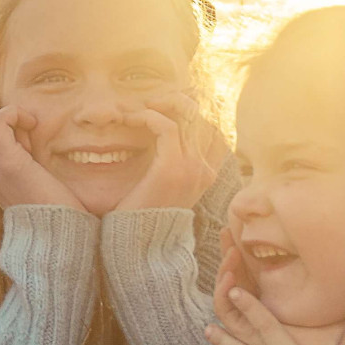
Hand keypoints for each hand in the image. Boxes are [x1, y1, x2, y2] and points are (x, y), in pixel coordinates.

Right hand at [0, 81, 83, 210]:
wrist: (55, 232)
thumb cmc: (51, 208)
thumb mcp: (26, 183)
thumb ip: (15, 163)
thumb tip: (24, 140)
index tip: (24, 139)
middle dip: (0, 116)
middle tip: (26, 136)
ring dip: (8, 117)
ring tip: (28, 136)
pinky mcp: (6, 161)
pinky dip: (15, 113)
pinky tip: (32, 125)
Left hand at [116, 92, 222, 211]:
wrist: (139, 245)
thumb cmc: (145, 215)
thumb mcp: (164, 187)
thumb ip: (171, 164)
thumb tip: (163, 138)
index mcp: (206, 173)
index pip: (214, 128)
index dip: (195, 110)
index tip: (166, 104)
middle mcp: (205, 168)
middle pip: (203, 116)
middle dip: (177, 101)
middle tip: (150, 100)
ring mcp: (192, 168)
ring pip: (187, 116)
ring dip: (160, 103)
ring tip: (137, 106)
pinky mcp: (171, 168)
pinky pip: (165, 126)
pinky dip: (147, 116)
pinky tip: (130, 119)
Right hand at [214, 229, 344, 344]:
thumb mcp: (337, 315)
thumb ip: (336, 297)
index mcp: (275, 307)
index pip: (255, 274)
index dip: (247, 252)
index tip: (241, 229)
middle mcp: (258, 316)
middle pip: (235, 280)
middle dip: (228, 255)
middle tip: (227, 231)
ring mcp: (249, 326)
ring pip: (227, 295)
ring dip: (225, 272)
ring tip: (231, 254)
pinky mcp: (245, 335)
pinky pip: (225, 312)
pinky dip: (224, 294)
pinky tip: (230, 278)